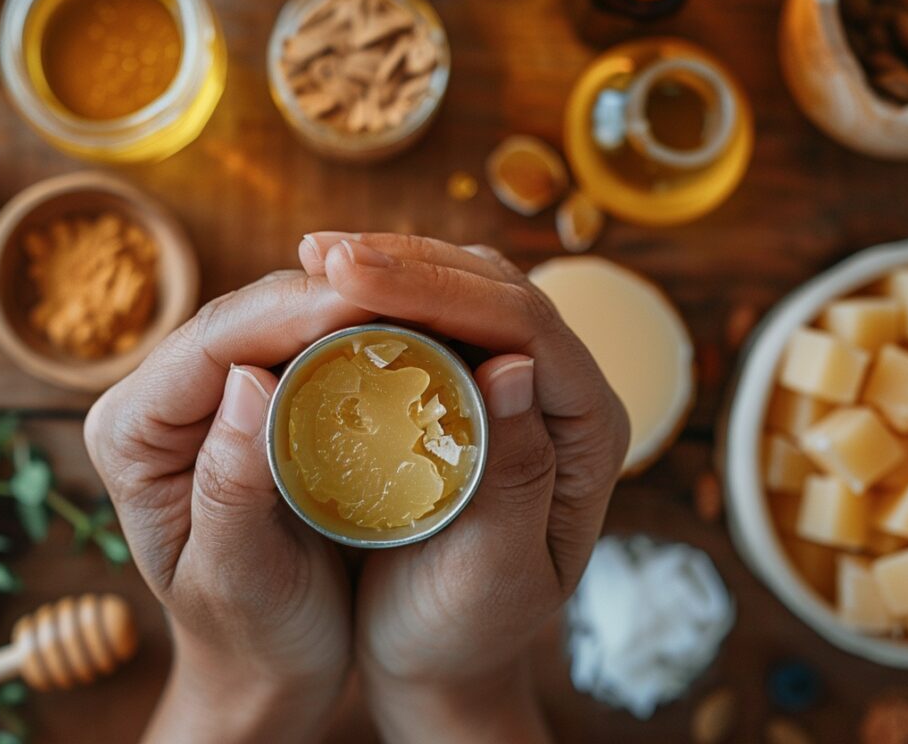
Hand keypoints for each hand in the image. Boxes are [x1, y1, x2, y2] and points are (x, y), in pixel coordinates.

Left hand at [84, 272, 372, 743]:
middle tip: (410, 285)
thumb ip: (230, 483)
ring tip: (416, 295)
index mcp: (130, 435)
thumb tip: (248, 378)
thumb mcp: (239, 575)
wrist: (269, 664)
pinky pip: (301, 346)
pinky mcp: (250, 403)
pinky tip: (402, 326)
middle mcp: (156, 401)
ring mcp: (204, 397)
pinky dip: (351, 333)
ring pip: (275, 321)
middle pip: (240, 317)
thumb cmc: (251, 634)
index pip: (206, 345)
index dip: (285, 310)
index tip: (364, 297)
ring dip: (343, 305)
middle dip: (322, 294)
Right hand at [298, 233, 630, 742]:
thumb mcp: (492, 573)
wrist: (442, 653)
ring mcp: (523, 382)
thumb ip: (516, 474)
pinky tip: (333, 284)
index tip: (352, 277)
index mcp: (590, 431)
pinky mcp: (479, 384)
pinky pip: (440, 314)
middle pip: (500, 291)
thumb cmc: (464, 630)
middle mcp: (565, 393)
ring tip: (317, 256)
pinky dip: (388, 291)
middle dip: (411, 263)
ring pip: (470, 288)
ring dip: (396, 263)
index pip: (528, 329)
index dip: (441, 292)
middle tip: (321, 254)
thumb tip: (514, 364)